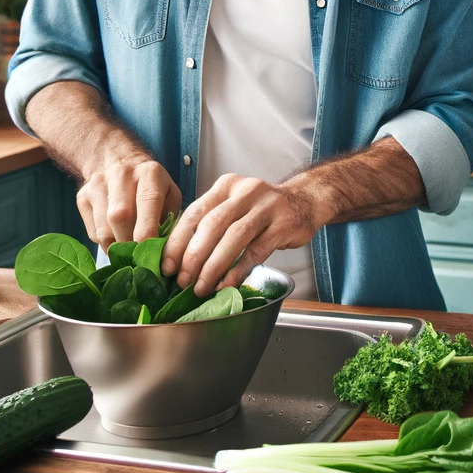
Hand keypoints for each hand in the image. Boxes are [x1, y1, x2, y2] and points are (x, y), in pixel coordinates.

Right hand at [77, 157, 181, 248]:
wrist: (119, 162)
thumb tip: (161, 250)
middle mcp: (122, 175)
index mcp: (150, 173)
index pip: (147, 202)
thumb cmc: (152, 186)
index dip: (147, 230)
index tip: (148, 252)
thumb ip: (168, 219)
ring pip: (104, 229)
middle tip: (138, 258)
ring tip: (127, 254)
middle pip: (120, 217)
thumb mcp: (169, 195)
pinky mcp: (83, 197)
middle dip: (130, 244)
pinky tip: (116, 240)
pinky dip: (105, 243)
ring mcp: (98, 185)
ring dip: (116, 248)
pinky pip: (93, 231)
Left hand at [161, 173, 325, 296]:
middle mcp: (246, 191)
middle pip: (213, 224)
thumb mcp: (235, 205)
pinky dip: (238, 269)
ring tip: (202, 286)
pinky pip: (256, 250)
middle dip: (194, 256)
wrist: (305, 200)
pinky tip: (226, 284)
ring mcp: (267, 206)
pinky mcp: (284, 224)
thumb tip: (178, 259)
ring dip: (214, 266)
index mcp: (226, 186)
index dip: (178, 241)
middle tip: (183, 281)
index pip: (195, 212)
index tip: (167, 266)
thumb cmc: (263, 209)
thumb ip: (210, 223)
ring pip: (234, 237)